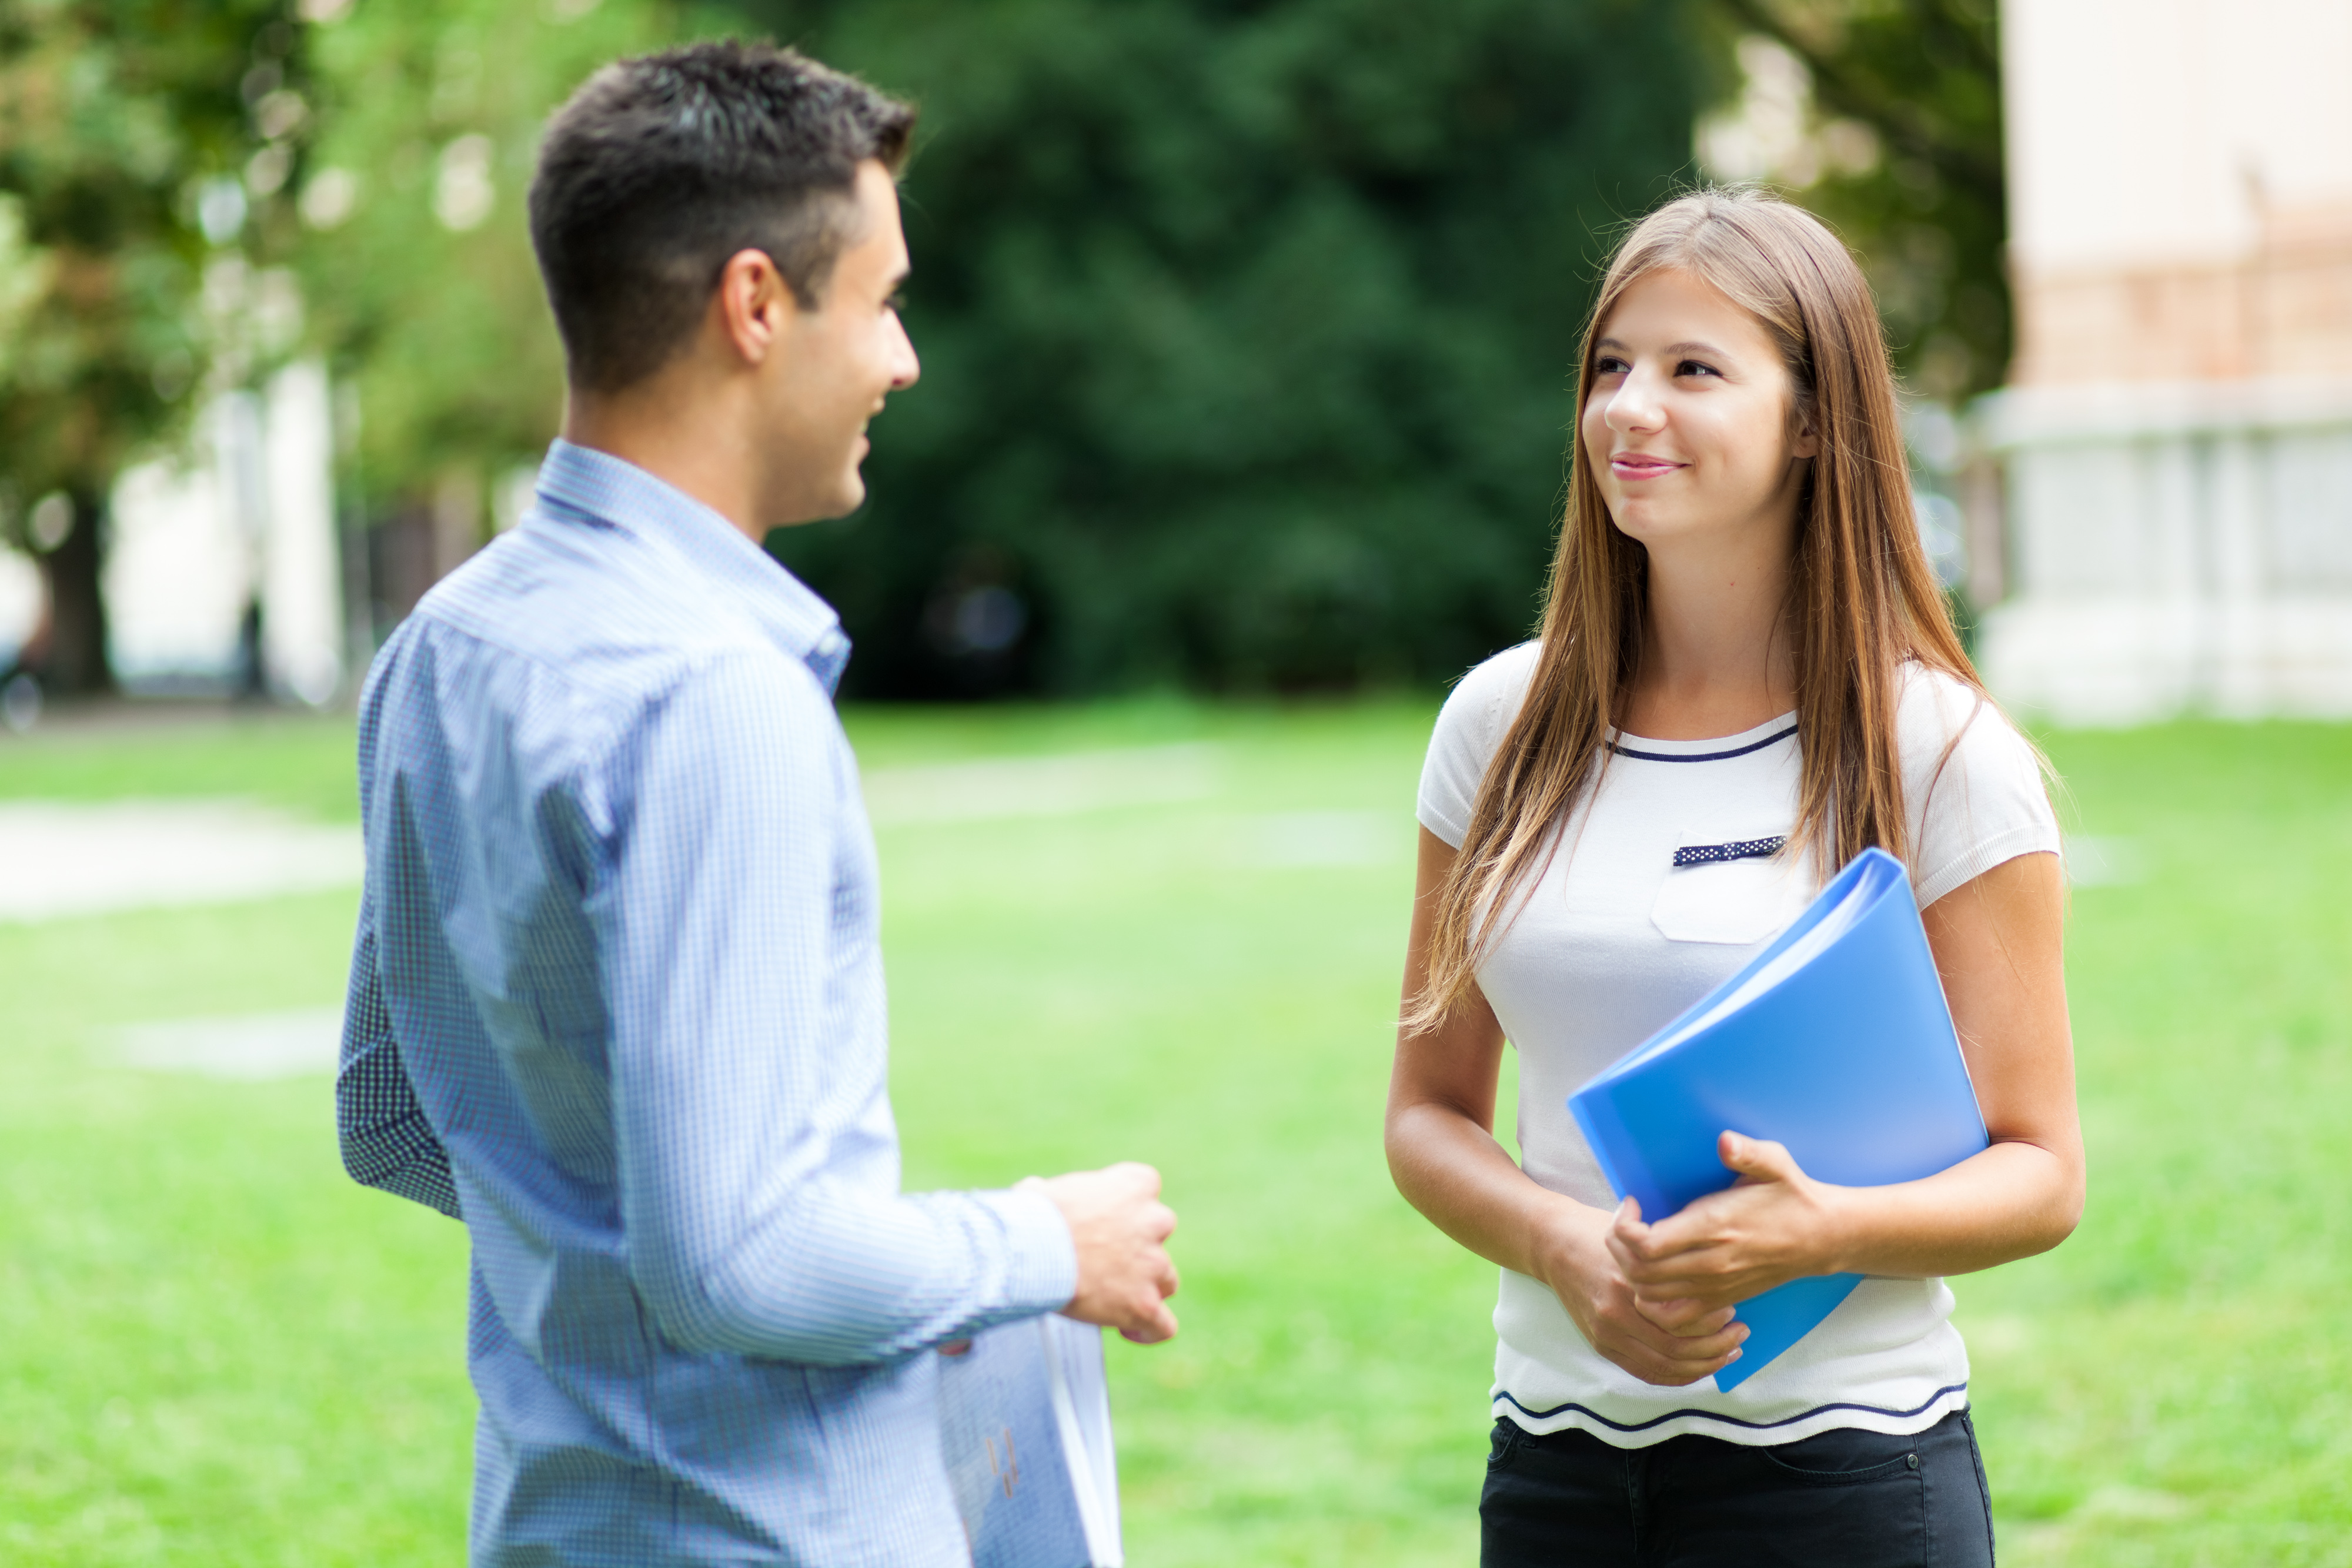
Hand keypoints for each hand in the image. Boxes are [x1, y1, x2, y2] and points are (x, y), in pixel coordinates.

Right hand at [1037, 1163, 1179, 1343]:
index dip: (1127, 1209)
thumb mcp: (1049, 1190)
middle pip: (1159, 1235)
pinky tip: (1128, 1329)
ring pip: (1165, 1280)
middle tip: (1106, 1260)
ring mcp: (1153, 1265)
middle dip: (1138, 1249)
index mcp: (1134, 1185)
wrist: (1034, 1251)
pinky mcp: (1145, 1303)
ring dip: (1144, 1288)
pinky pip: (1163, 1325)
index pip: (1145, 1188)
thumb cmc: (1035, 1218)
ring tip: (1113, 1298)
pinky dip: (1148, 1330)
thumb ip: (1064, 1196)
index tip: (1108, 1221)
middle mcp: (1153, 1221)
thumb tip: (1039, 1194)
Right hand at [1532, 1197, 1746, 1385]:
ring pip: (1664, 1366)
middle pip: (1676, 1349)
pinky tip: (1697, 1368)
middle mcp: (1616, 1312)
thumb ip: (1666, 1261)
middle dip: (1716, 1348)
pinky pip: (1644, 1372)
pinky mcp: (1600, 1344)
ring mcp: (1606, 1333)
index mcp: (1628, 1282)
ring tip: (1727, 1354)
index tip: (1732, 1309)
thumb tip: (1714, 1280)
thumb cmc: (1598, 1233)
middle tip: (1739, 1335)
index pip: (1681, 1318)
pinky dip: (1676, 1376)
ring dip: (1702, 1366)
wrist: (1551, 1244)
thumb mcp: (1633, 1237)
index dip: (1712, 1321)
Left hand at [1608, 1133, 1845, 1321]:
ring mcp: (1715, 1288)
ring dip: (1630, 1271)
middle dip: (1617, 1246)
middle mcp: (1711, 1264)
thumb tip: (1724, 1142)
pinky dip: (1654, 1303)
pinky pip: (1674, 1317)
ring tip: (1635, 1245)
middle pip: (1639, 1273)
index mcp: (1716, 1228)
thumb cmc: (1791, 1196)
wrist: (1821, 1237)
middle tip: (1624, 1222)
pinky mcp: (1721, 1300)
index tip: (1631, 1203)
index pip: (1647, 1245)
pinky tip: (1655, 1277)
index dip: (1624, 1226)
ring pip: (1649, 1296)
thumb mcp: (1775, 1164)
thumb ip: (1747, 1152)